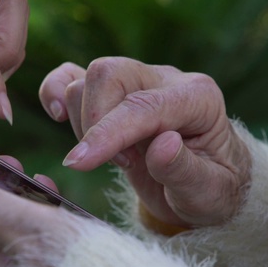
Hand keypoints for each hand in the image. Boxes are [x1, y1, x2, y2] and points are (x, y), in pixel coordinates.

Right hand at [39, 57, 250, 227]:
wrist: (206, 186)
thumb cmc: (212, 190)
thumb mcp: (209, 193)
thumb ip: (185, 170)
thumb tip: (162, 144)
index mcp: (198, 98)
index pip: (143, 105)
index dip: (107, 133)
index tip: (78, 164)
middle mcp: (166, 80)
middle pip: (109, 73)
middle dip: (95, 122)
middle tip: (122, 165)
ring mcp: (138, 81)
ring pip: (87, 78)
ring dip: (85, 124)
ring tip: (119, 158)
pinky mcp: (112, 93)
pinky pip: (71, 76)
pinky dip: (55, 91)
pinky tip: (59, 117)